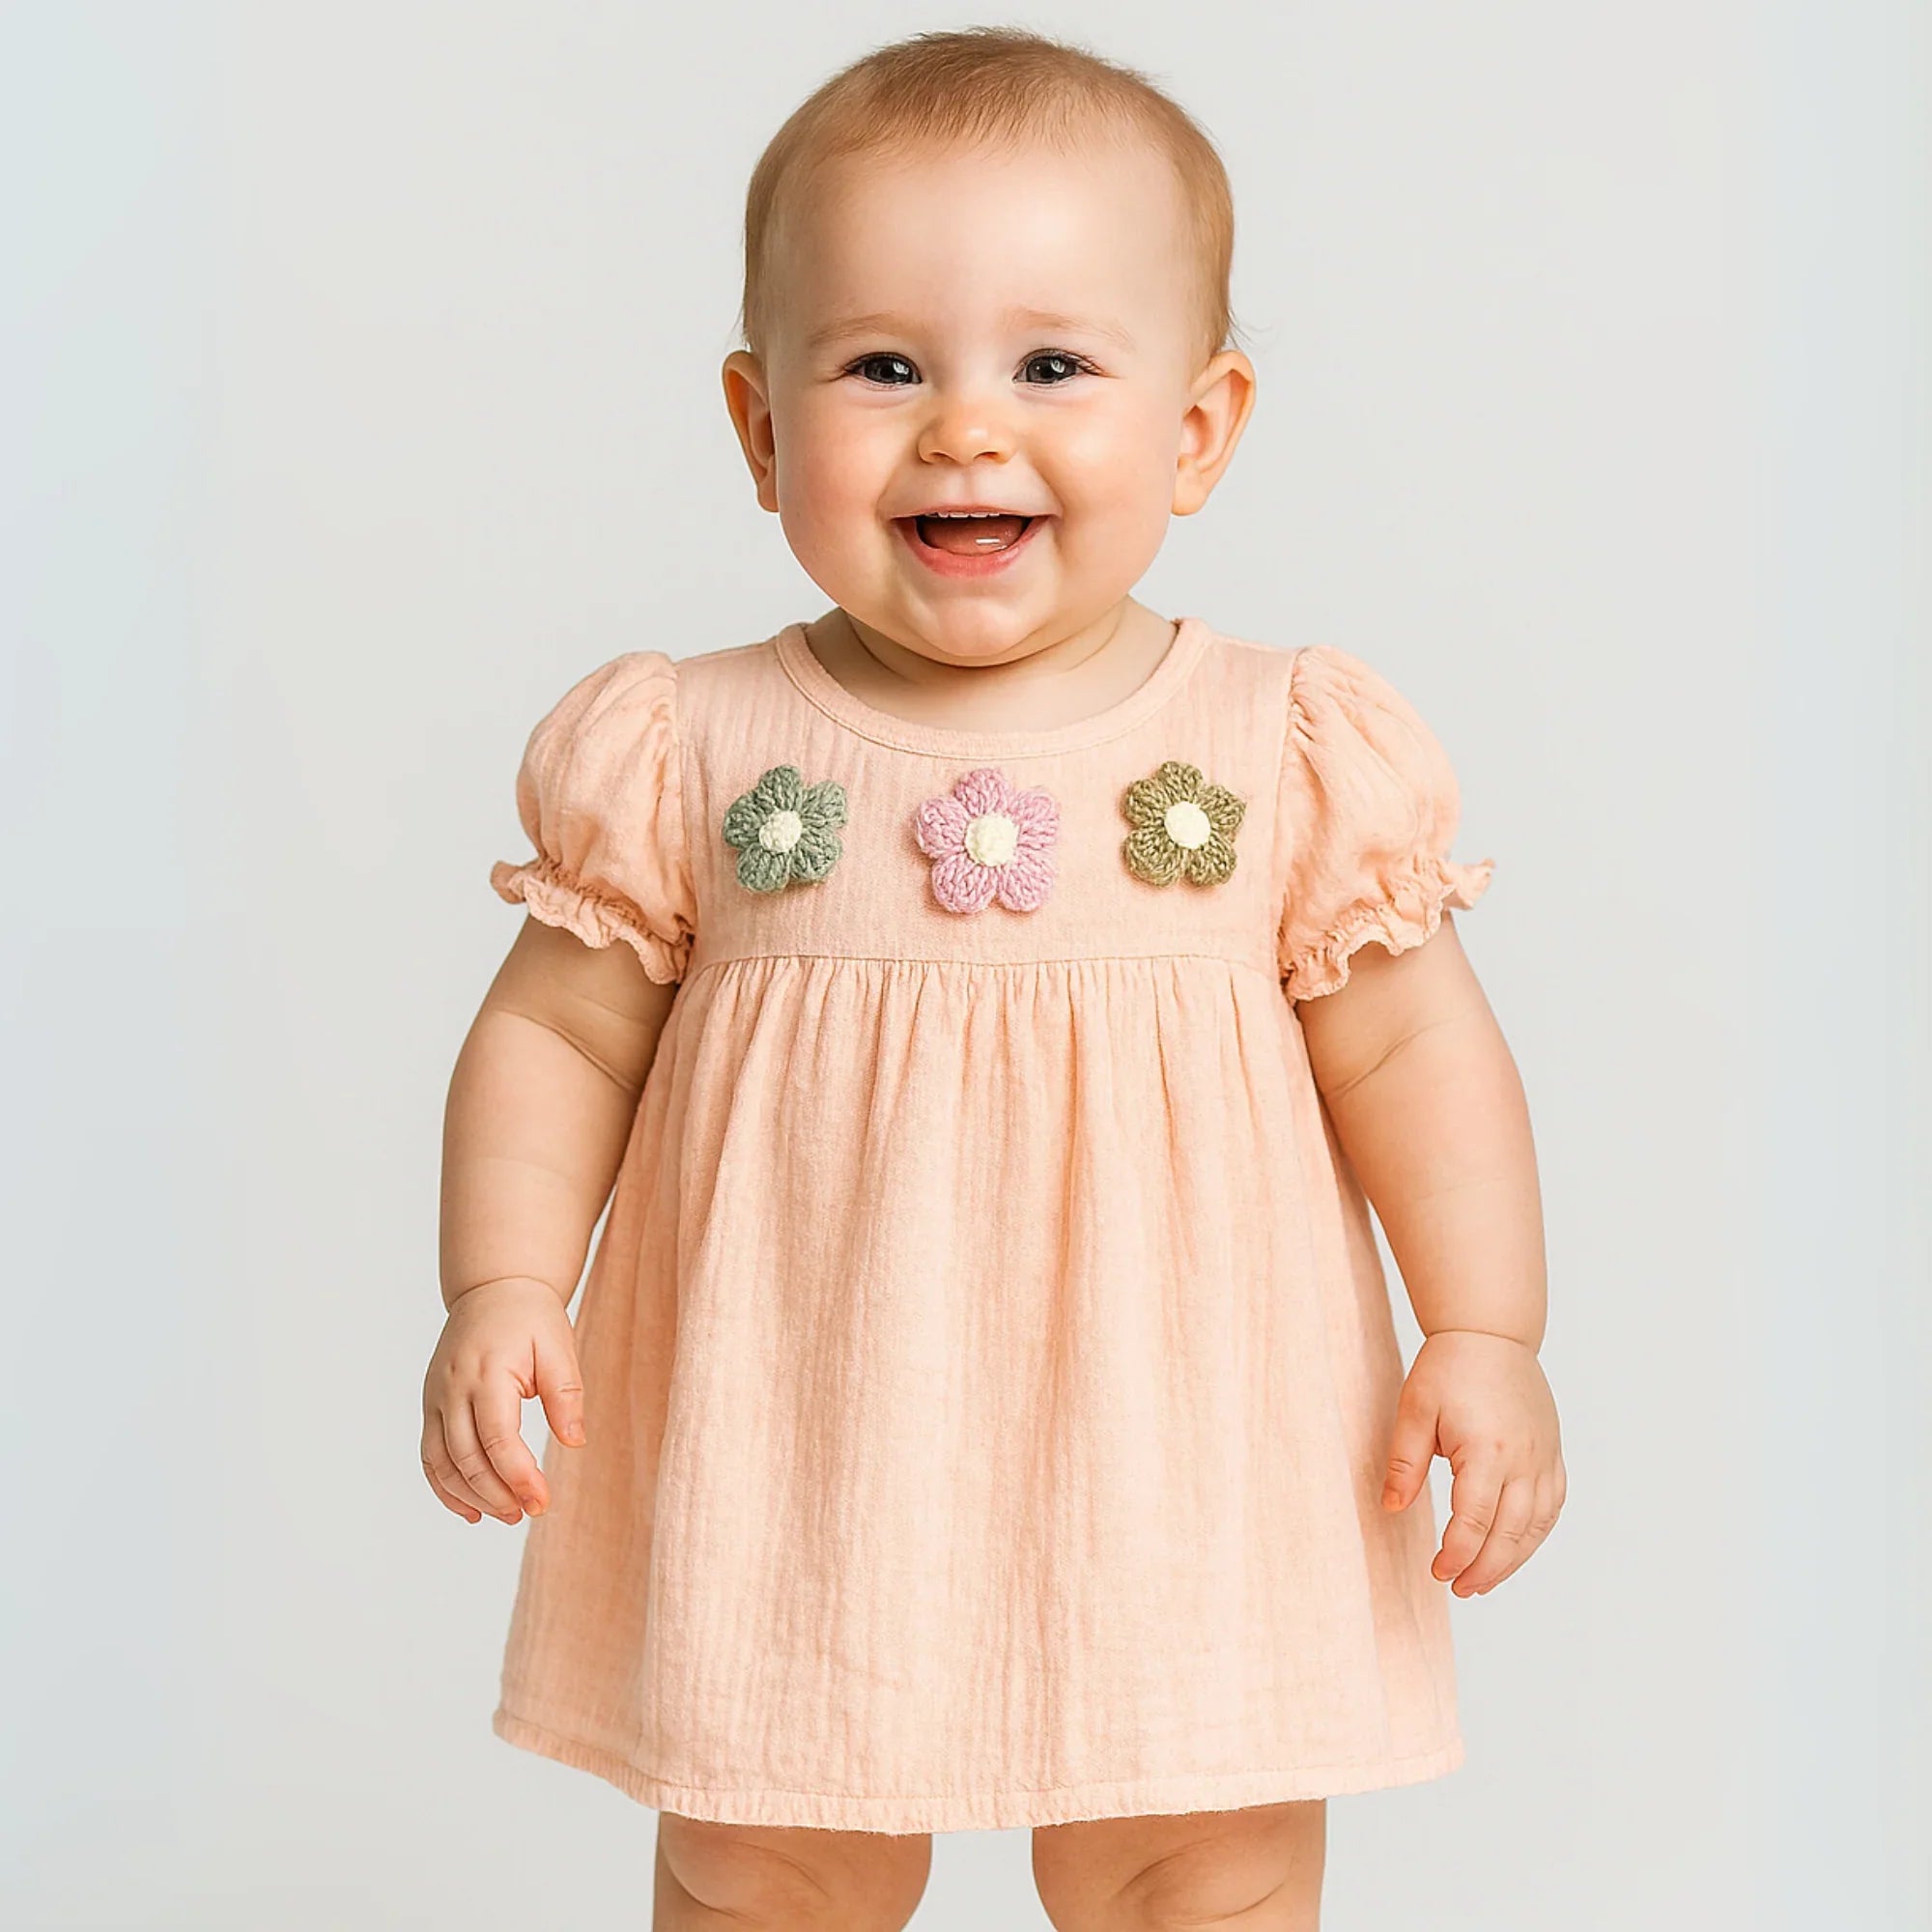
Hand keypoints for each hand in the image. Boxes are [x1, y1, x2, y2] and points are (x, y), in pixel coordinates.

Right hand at [420, 1277, 586, 1524]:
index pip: (498, 1437)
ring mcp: (435, 1398)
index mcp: (488, 1372)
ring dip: (471, 1497)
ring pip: (442, 1463)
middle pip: (466, 1458)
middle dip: (497, 1494)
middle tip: (529, 1513)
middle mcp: (452, 1388)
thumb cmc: (530, 1318)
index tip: (542, 1501)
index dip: (518, 1476)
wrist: (492, 1289)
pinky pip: (429, 1456)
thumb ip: (566, 1395)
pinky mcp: (429, 1406)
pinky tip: (471, 1510)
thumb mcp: (559, 1347)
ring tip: (507, 1514)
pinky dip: (445, 1488)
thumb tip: (575, 1442)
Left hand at [1379, 1328, 1565, 1596]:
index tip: (1438, 1572)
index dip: (1457, 1554)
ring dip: (1512, 1560)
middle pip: (1510, 1533)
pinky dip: (1535, 1535)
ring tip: (1484, 1581)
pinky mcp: (1553, 1453)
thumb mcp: (1414, 1409)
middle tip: (1460, 1589)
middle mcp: (1524, 1458)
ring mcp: (1544, 1457)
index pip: (1475, 1520)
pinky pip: (1552, 1506)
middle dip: (1485, 1568)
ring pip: (1536, 1526)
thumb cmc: (1449, 1367)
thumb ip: (1405, 1463)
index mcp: (1487, 1449)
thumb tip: (1392, 1508)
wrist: (1492, 1333)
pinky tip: (1515, 1548)